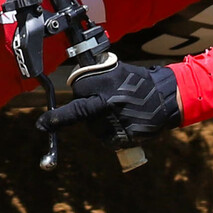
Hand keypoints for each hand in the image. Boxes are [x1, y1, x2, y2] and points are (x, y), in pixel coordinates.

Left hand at [38, 58, 182, 139]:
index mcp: (107, 81)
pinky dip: (111, 136)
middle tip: (46, 123)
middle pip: (79, 113)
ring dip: (99, 124)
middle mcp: (110, 101)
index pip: (80, 91)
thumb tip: (74, 87)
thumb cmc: (138, 83)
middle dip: (62, 118)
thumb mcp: (117, 72)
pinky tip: (123, 125)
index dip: (79, 93)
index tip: (71, 101)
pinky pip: (108, 140)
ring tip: (119, 114)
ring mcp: (118, 121)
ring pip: (94, 128)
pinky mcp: (126, 137)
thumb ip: (96, 80)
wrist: (166, 98)